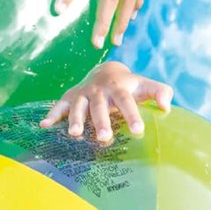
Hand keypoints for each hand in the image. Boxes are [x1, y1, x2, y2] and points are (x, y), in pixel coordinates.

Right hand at [41, 59, 172, 144]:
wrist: (105, 71)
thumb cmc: (129, 85)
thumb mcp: (145, 85)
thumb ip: (160, 92)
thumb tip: (166, 107)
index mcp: (119, 88)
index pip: (126, 102)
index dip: (132, 115)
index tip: (138, 130)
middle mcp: (99, 91)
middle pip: (100, 107)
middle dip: (101, 122)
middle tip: (104, 138)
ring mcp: (83, 94)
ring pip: (79, 107)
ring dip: (76, 120)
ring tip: (75, 134)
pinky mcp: (69, 98)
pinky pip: (59, 106)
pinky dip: (52, 115)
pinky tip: (44, 126)